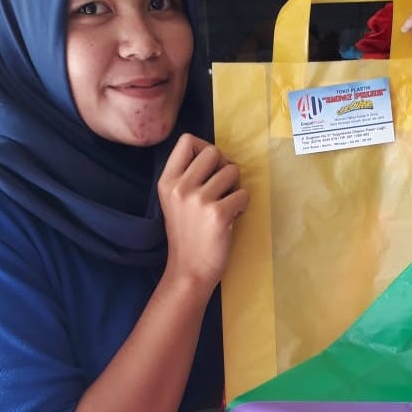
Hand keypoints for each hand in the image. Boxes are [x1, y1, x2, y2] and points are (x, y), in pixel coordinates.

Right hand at [157, 133, 248, 290]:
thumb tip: (218, 156)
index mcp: (167, 181)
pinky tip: (231, 219)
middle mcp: (180, 187)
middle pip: (213, 151)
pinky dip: (243, 206)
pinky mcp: (218, 214)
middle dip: (224, 167)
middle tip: (222, 188)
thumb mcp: (175, 200)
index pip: (186, 141)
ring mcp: (199, 200)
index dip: (204, 149)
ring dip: (235, 188)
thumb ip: (189, 176)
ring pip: (233, 171)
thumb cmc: (187, 234)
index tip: (209, 169)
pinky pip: (244, 194)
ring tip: (226, 206)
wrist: (189, 271)